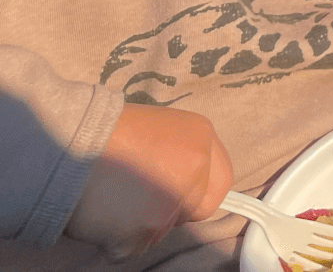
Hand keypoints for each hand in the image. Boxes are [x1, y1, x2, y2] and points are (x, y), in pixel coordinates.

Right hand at [65, 104, 232, 257]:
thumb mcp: (157, 129)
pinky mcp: (142, 233)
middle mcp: (195, 169)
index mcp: (201, 137)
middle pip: (197, 209)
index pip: (221, 181)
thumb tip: (181, 179)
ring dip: (140, 223)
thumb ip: (179, 155)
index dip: (200, 190)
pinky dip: (116, 239)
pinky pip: (132, 248)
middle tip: (143, 200)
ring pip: (162, 230)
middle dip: (175, 210)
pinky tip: (101, 213)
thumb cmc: (104, 132)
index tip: (183, 194)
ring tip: (113, 197)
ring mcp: (170, 203)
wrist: (67, 142)